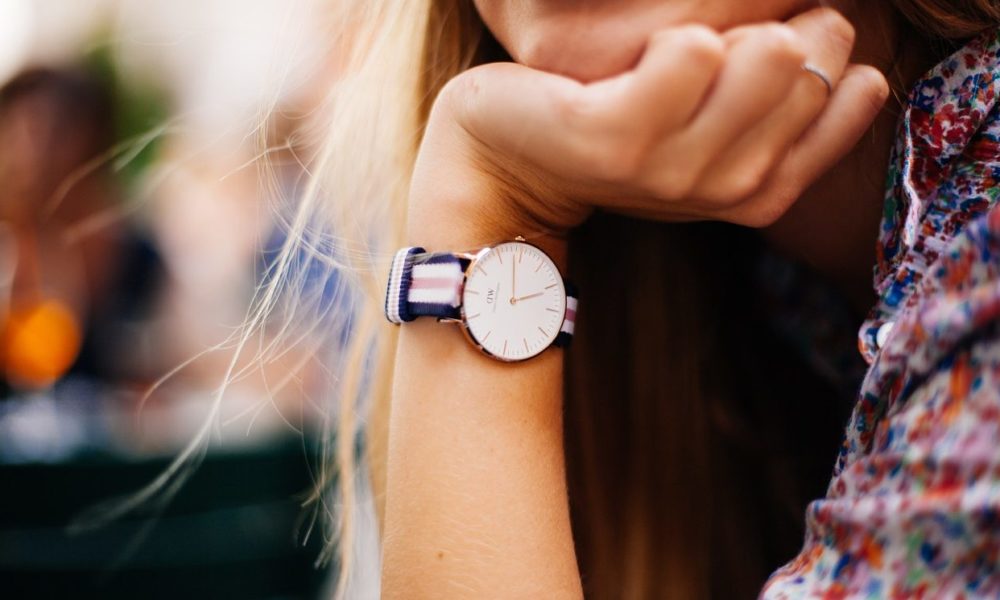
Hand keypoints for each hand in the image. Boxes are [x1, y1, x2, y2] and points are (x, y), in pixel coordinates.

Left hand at [407, 7, 888, 250]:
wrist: (508, 161)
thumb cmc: (611, 133)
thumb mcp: (708, 132)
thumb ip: (780, 113)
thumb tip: (858, 68)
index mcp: (759, 191)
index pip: (853, 94)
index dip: (829, 43)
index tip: (773, 34)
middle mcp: (725, 188)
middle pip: (807, 65)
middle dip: (777, 23)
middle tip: (707, 40)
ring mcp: (670, 171)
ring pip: (767, 55)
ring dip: (726, 25)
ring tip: (672, 47)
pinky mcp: (615, 139)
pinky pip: (689, 50)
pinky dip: (669, 33)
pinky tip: (637, 56)